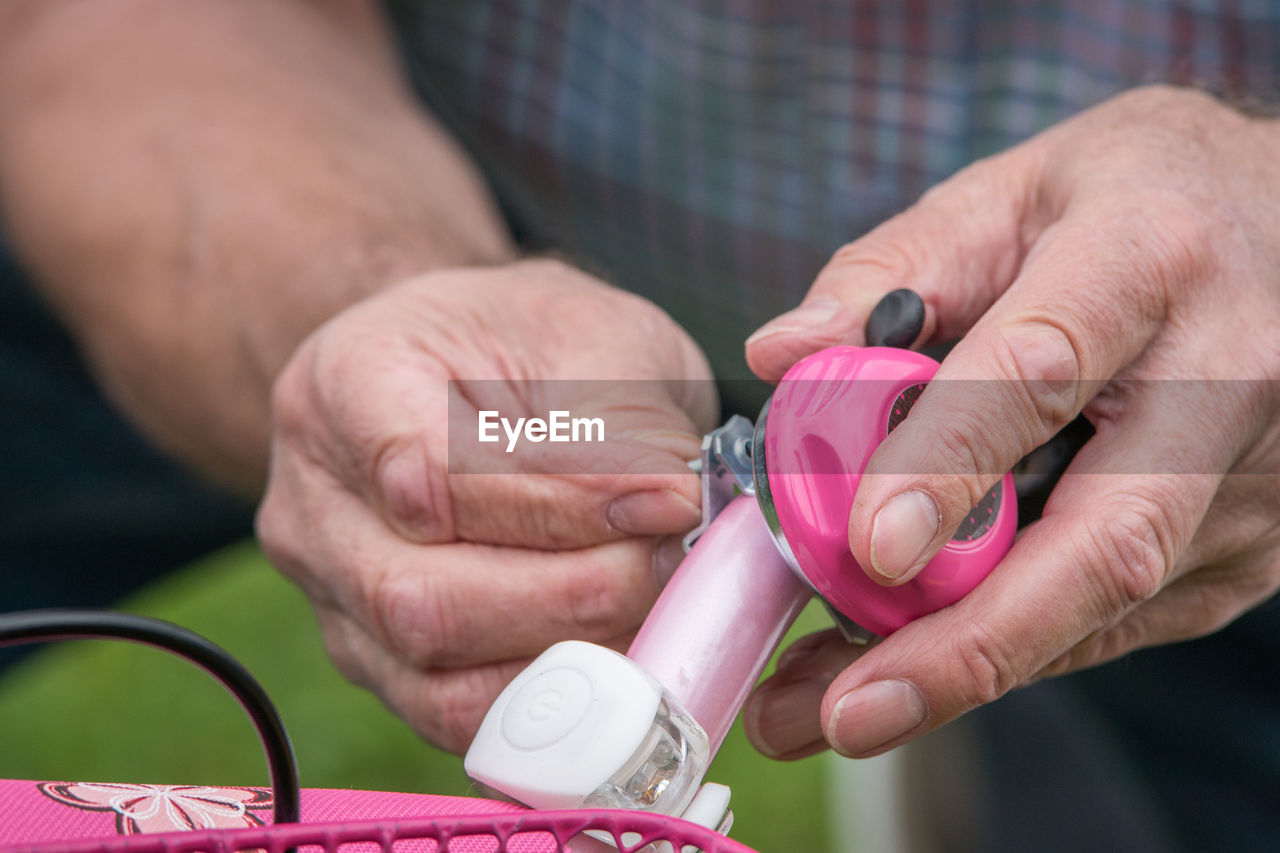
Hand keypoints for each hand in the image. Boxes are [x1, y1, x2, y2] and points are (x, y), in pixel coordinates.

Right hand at [256, 259, 715, 751]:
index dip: (558, 506)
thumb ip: (623, 421)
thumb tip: (668, 512)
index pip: (430, 473)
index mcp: (345, 382)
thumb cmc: (531, 343)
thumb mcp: (590, 333)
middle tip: (669, 558)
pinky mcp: (374, 655)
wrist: (473, 372)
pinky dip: (547, 698)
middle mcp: (313, 499)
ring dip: (567, 655)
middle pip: (419, 596)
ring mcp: (332, 591)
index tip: (666, 499)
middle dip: (572, 594)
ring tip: (652, 602)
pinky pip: (451, 713)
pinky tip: (616, 649)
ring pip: (432, 673)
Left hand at [742, 85, 1279, 759]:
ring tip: (830, 706)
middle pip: (1103, 542)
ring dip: (960, 667)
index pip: (1043, 370)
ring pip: (1100, 604)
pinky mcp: (1249, 549)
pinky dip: (1008, 650)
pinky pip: (1114, 618)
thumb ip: (889, 271)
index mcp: (1149, 259)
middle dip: (966, 644)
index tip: (869, 547)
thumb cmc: (1140, 199)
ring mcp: (1255, 483)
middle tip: (845, 712)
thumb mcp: (1010, 192)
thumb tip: (781, 356)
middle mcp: (1228, 382)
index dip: (951, 465)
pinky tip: (914, 668)